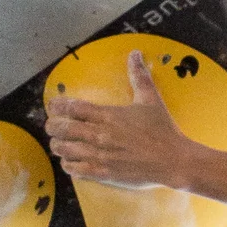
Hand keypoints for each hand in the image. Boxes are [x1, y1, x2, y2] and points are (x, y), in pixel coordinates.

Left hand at [44, 50, 193, 188]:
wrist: (175, 160)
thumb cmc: (163, 130)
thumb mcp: (151, 100)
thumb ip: (139, 76)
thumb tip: (135, 54)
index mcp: (107, 115)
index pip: (71, 107)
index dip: (57, 105)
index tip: (53, 106)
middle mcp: (99, 135)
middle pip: (61, 128)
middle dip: (52, 126)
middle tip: (53, 126)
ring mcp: (100, 155)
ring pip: (63, 149)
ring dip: (58, 145)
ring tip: (60, 144)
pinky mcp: (103, 172)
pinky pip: (74, 169)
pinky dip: (68, 164)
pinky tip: (71, 161)